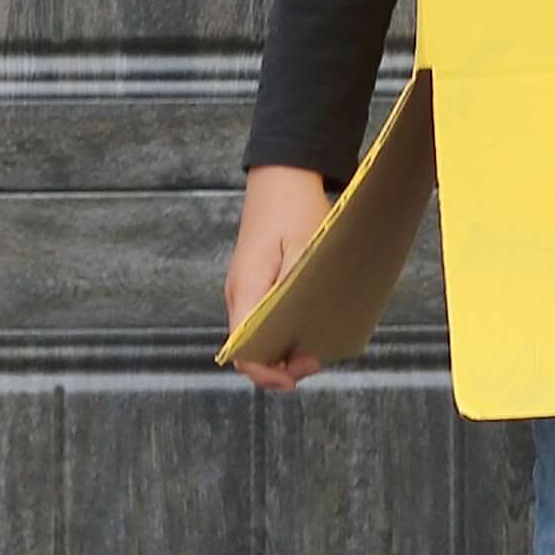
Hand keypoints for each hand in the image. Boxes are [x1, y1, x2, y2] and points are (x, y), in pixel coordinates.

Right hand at [225, 162, 336, 387]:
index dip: (265, 373)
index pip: (242, 349)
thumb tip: (298, 336)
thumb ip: (296, 295)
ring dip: (282, 349)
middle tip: (314, 358)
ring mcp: (244, 289)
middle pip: (248, 349)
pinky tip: (308, 323)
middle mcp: (239, 294)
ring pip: (256, 336)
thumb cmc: (295, 209)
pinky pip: (262, 319)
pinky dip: (282, 330)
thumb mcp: (306, 251)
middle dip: (279, 366)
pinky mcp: (253, 283)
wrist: (280, 175)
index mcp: (246, 289)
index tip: (293, 379)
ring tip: (315, 342)